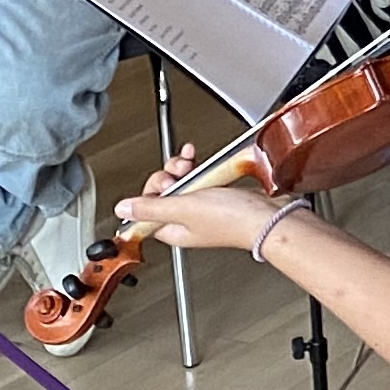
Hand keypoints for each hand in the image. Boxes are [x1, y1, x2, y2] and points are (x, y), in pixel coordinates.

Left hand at [116, 165, 285, 256]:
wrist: (268, 216)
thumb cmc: (232, 220)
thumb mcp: (183, 208)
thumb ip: (150, 207)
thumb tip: (121, 208)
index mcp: (172, 230)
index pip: (146, 210)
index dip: (150, 192)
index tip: (162, 184)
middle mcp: (185, 220)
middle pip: (162, 192)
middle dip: (168, 176)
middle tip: (180, 174)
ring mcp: (202, 208)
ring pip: (180, 182)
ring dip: (182, 168)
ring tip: (191, 163)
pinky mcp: (217, 195)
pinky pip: (199, 178)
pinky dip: (198, 167)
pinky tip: (200, 160)